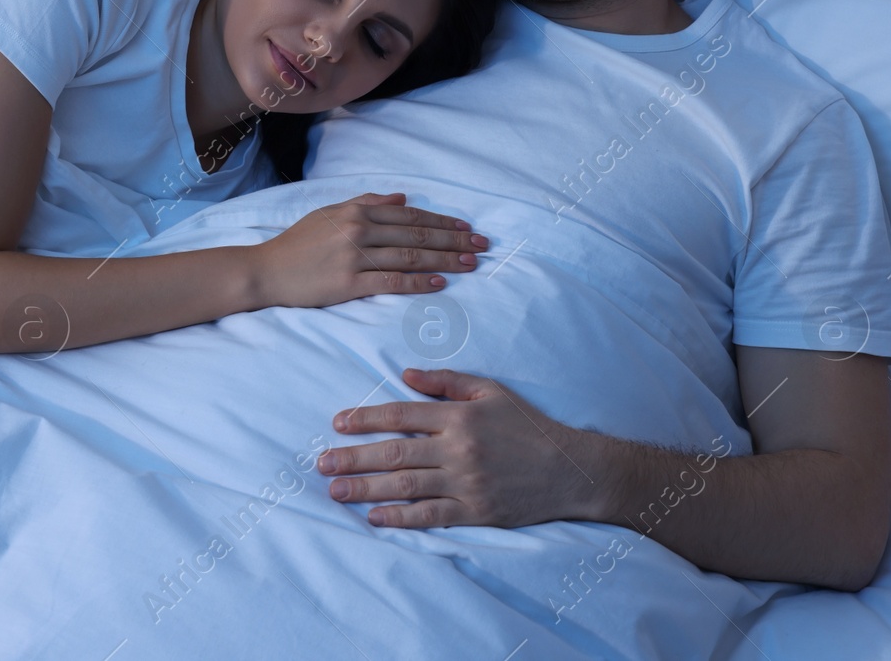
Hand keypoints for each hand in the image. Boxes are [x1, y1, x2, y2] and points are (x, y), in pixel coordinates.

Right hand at [252, 193, 486, 308]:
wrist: (267, 270)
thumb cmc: (298, 243)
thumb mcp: (329, 212)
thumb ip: (366, 201)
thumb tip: (402, 198)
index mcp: (357, 210)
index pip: (410, 215)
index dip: (442, 221)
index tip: (467, 228)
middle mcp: (359, 229)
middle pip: (418, 233)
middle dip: (454, 240)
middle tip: (482, 246)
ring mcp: (355, 256)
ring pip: (411, 255)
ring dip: (446, 259)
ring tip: (471, 263)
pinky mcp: (349, 283)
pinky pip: (392, 280)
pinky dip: (419, 281)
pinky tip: (440, 282)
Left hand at [317, 367, 602, 528]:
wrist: (570, 470)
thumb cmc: (528, 426)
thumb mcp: (491, 391)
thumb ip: (447, 381)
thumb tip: (405, 374)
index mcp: (459, 416)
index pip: (401, 414)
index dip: (366, 419)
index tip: (338, 423)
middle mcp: (459, 449)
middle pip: (395, 453)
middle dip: (353, 457)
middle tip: (321, 463)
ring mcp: (466, 483)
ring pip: (405, 486)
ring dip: (366, 488)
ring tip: (335, 491)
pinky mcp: (475, 512)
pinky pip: (430, 516)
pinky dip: (400, 517)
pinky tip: (374, 517)